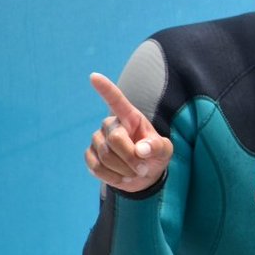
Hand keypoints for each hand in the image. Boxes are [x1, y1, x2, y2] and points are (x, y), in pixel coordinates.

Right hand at [85, 72, 173, 192]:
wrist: (143, 175)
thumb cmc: (154, 156)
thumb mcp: (164, 151)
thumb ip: (157, 147)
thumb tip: (141, 150)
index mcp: (130, 117)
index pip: (116, 101)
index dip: (106, 89)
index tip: (94, 76)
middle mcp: (110, 125)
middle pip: (115, 140)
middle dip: (131, 158)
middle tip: (143, 168)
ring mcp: (97, 140)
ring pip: (106, 157)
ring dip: (124, 170)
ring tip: (135, 172)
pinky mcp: (90, 155)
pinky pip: (97, 168)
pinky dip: (113, 177)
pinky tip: (122, 176)